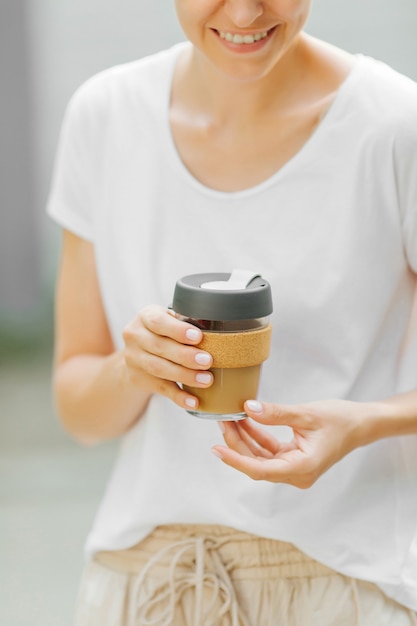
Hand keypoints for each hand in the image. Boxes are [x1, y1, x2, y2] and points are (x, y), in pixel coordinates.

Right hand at [122, 305, 212, 409]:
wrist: (137, 352)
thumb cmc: (163, 331)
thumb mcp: (169, 320)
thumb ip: (186, 322)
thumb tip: (217, 333)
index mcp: (145, 317)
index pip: (158, 322)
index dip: (178, 330)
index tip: (198, 337)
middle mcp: (135, 336)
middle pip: (160, 347)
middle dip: (186, 356)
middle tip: (208, 361)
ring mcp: (133, 359)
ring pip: (159, 369)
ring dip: (185, 376)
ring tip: (206, 380)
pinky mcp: (138, 378)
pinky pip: (160, 389)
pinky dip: (178, 396)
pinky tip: (193, 401)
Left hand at [212, 399, 371, 487]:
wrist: (361, 424)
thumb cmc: (340, 419)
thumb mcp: (306, 414)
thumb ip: (276, 413)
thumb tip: (248, 408)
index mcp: (302, 468)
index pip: (259, 469)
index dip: (235, 460)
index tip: (216, 450)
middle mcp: (297, 474)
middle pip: (256, 463)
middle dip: (237, 443)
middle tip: (222, 420)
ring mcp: (295, 468)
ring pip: (260, 457)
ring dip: (245, 439)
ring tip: (230, 418)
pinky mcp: (294, 459)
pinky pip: (269, 451)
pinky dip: (257, 436)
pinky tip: (246, 421)